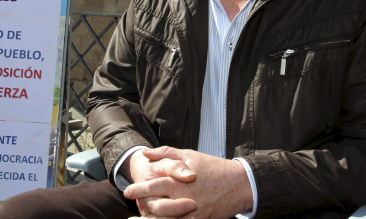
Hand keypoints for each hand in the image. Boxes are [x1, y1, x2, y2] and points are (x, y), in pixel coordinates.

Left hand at [124, 147, 252, 218]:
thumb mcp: (189, 155)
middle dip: (142, 207)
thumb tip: (146, 153)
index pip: (154, 186)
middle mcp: (184, 198)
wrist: (238, 184)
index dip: (139, 190)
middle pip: (158, 207)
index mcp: (179, 181)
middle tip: (131, 209)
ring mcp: (193, 212)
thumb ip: (165, 153)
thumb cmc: (213, 167)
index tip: (127, 191)